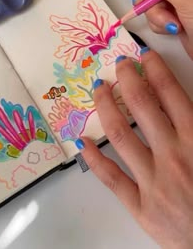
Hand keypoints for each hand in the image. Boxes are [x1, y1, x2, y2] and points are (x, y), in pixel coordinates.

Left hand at [77, 49, 192, 248]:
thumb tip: (182, 100)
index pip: (171, 93)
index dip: (155, 69)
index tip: (144, 56)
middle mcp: (173, 156)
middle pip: (142, 106)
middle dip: (128, 79)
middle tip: (120, 64)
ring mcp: (154, 182)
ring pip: (120, 135)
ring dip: (106, 107)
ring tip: (99, 89)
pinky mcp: (141, 207)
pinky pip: (111, 178)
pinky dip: (93, 158)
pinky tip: (81, 141)